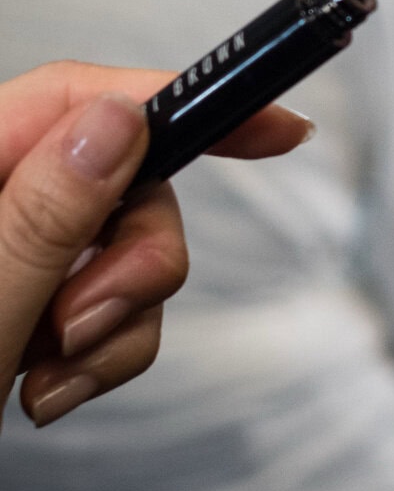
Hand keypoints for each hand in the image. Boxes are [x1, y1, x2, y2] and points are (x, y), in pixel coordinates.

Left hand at [0, 65, 309, 429]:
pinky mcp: (29, 306)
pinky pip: (108, 311)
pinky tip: (46, 391)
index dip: (178, 100)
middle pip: (123, 182)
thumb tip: (115, 122)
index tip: (271, 125)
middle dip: (136, 260)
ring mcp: (11, 256)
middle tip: (89, 321)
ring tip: (48, 377)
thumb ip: (44, 213)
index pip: (82, 99)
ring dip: (113, 324)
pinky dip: (98, 358)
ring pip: (124, 255)